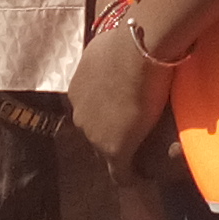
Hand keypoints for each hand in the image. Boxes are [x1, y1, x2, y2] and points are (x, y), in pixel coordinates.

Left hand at [73, 24, 174, 178]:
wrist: (139, 51)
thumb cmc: (128, 40)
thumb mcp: (108, 48)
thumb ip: (109, 58)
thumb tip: (124, 49)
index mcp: (77, 89)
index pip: (91, 109)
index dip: (108, 114)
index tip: (125, 116)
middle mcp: (79, 113)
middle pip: (95, 131)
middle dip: (112, 133)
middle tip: (136, 133)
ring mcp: (94, 133)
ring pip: (106, 150)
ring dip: (122, 150)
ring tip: (141, 154)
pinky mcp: (114, 149)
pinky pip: (120, 173)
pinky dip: (129, 176)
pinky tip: (140, 179)